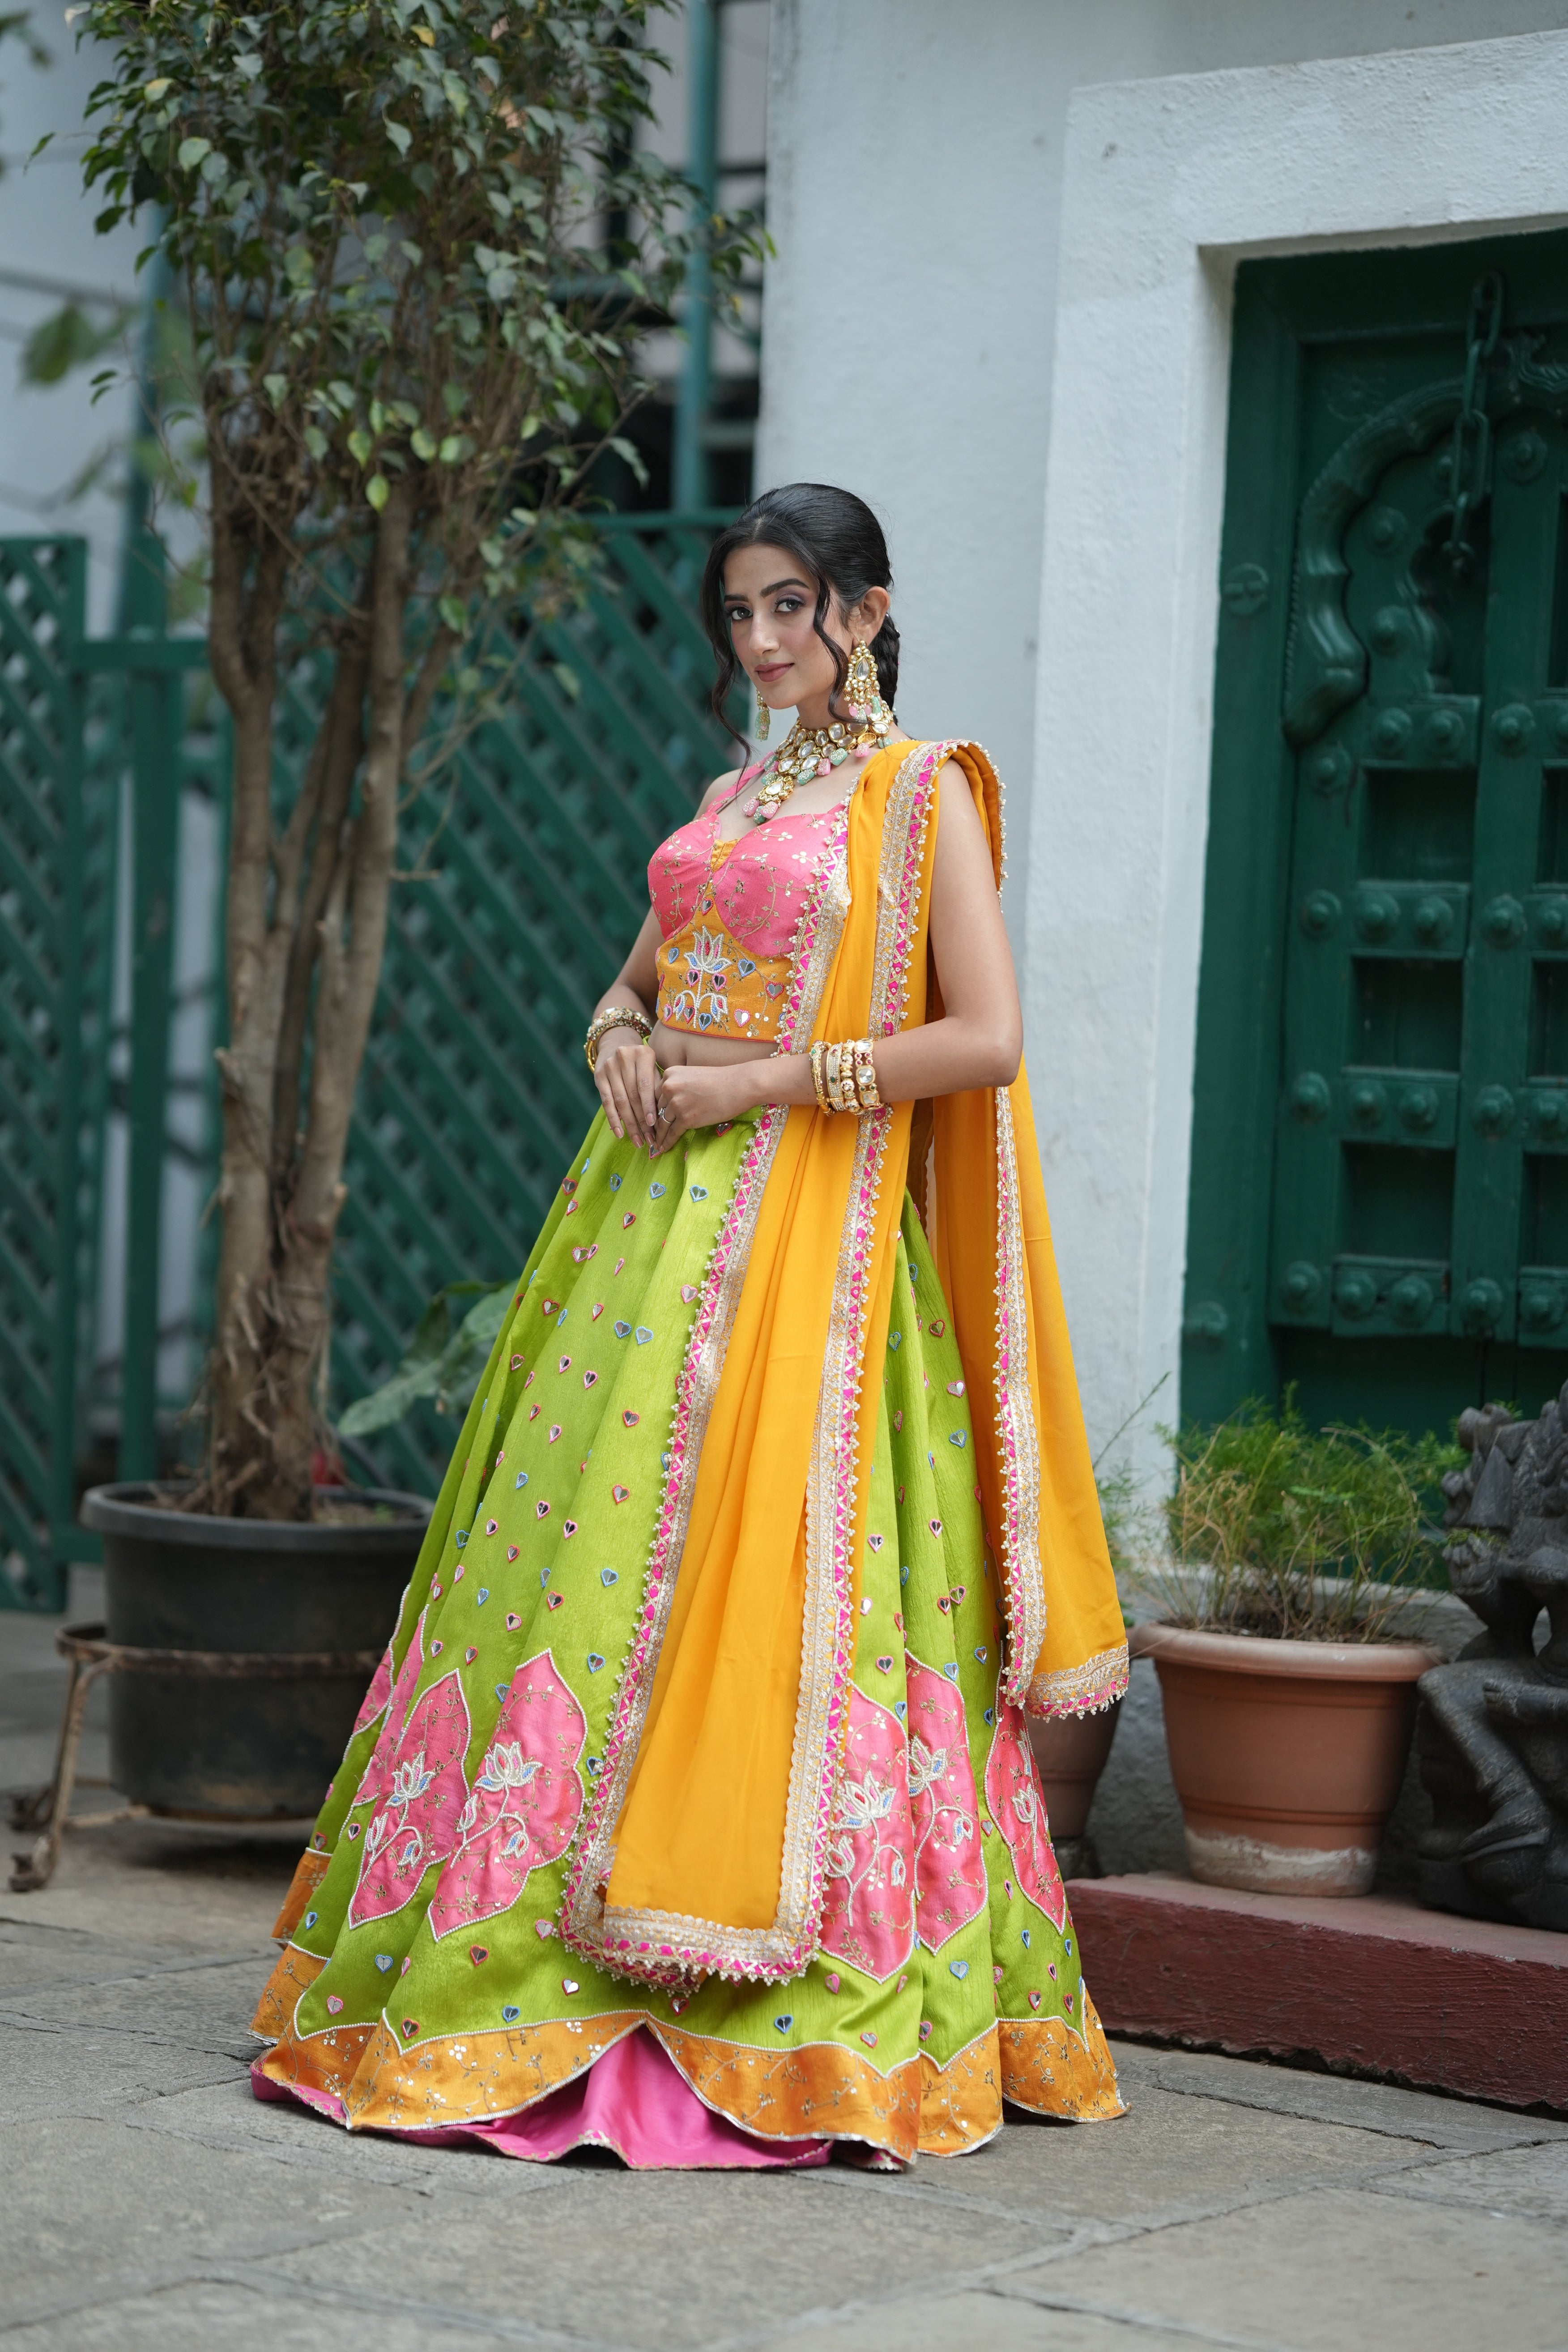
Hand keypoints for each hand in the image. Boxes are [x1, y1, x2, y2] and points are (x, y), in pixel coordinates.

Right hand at [594, 1028, 659, 1144]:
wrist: (617, 1044)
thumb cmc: (642, 1064)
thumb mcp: (653, 1069)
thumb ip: (658, 1088)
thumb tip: (664, 1116)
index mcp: (643, 1054)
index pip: (645, 1085)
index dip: (648, 1106)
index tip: (653, 1125)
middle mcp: (625, 1058)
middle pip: (633, 1095)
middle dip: (641, 1120)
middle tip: (649, 1139)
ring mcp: (610, 1066)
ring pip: (620, 1101)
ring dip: (629, 1124)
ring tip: (637, 1141)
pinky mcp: (599, 1076)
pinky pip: (606, 1102)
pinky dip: (613, 1119)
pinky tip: (619, 1133)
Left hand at [650, 1061, 758, 1154]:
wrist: (739, 1085)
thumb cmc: (720, 1080)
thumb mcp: (692, 1075)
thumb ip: (679, 1086)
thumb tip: (671, 1105)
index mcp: (669, 1074)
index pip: (657, 1095)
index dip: (655, 1109)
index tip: (652, 1119)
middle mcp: (669, 1087)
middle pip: (657, 1109)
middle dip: (655, 1123)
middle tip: (651, 1134)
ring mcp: (676, 1103)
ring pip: (662, 1123)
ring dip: (659, 1135)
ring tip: (656, 1143)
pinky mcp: (686, 1118)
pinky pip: (672, 1133)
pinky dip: (666, 1142)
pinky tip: (662, 1148)